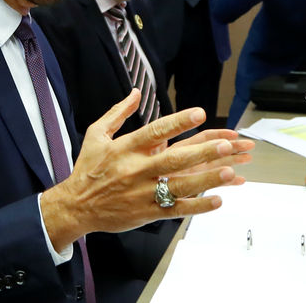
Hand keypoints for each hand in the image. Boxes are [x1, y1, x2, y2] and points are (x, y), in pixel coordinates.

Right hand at [41, 90, 250, 249]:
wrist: (75, 206)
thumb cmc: (88, 168)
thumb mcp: (96, 134)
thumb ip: (118, 113)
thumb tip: (136, 92)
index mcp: (126, 148)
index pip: (155, 131)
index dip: (178, 122)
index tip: (199, 113)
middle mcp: (137, 170)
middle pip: (174, 159)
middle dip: (202, 152)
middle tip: (226, 145)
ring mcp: (144, 193)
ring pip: (180, 186)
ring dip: (206, 179)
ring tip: (229, 172)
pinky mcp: (148, 212)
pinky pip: (176, 209)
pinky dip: (197, 206)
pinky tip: (217, 200)